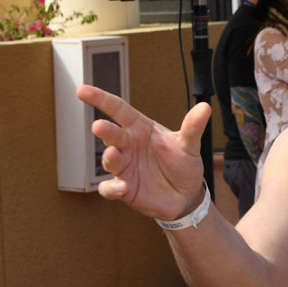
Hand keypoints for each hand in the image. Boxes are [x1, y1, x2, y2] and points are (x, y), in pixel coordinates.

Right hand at [76, 85, 209, 220]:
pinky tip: (121, 188)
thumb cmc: (183, 164)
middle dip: (104, 130)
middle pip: (112, 134)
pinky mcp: (123, 189)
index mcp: (140, 128)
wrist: (185, 195)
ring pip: (109, 160)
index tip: (82, 91)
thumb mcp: (189, 145)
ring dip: (110, 157)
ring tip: (115, 155)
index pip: (118, 109)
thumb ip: (193, 127)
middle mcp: (128, 145)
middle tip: (99, 127)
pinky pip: (110, 188)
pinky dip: (112, 189)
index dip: (100, 99)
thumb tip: (205, 107)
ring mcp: (124, 167)